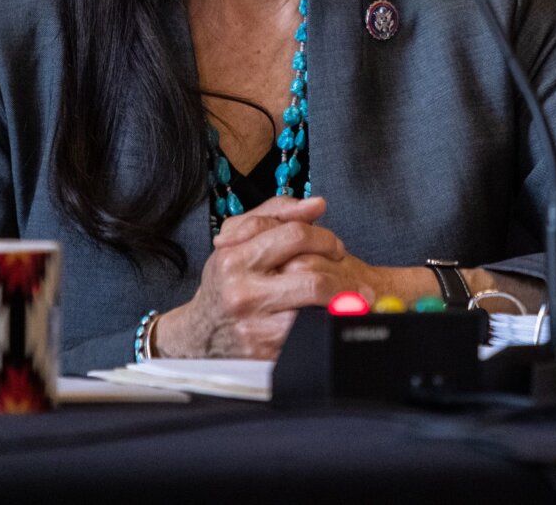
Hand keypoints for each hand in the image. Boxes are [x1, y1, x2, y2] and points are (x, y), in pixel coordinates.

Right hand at [156, 196, 360, 358]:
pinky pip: (309, 335)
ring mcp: (254, 326)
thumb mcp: (238, 239)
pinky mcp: (265, 352)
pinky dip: (328, 325)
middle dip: (343, 275)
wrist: (198, 335)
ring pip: (315, 312)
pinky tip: (335, 319)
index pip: (294, 235)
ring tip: (357, 300)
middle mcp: (242, 292)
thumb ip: (275, 214)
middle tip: (354, 278)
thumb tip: (317, 204)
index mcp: (235, 257)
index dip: (324, 238)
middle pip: (311, 278)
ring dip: (343, 304)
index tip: (336, 247)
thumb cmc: (226, 281)